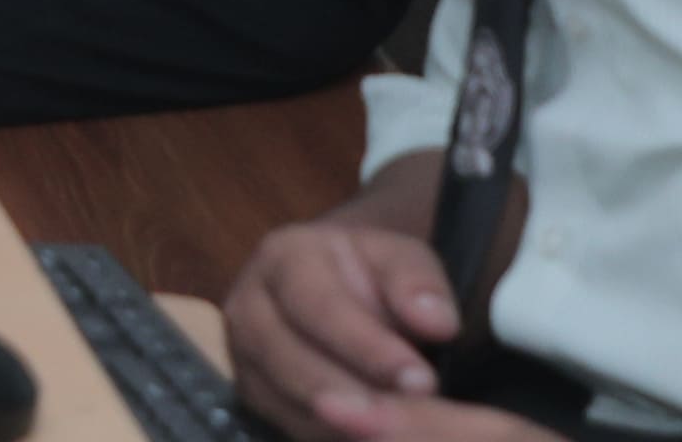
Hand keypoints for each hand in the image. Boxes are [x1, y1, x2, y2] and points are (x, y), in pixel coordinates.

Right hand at [225, 199, 475, 438]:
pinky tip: (368, 437)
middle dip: (347, 394)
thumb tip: (437, 321)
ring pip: (281, 400)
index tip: (420, 380)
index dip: (368, 347)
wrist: (340, 290)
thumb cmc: (373, 276)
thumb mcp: (402, 261)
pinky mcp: (254, 397)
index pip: (319, 306)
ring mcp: (244, 357)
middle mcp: (250, 307)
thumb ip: (419, 284)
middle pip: (288, 358)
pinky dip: (327, 437)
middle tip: (400, 422)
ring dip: (338, 424)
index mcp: (285, 258)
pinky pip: (285, 426)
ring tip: (391, 434)